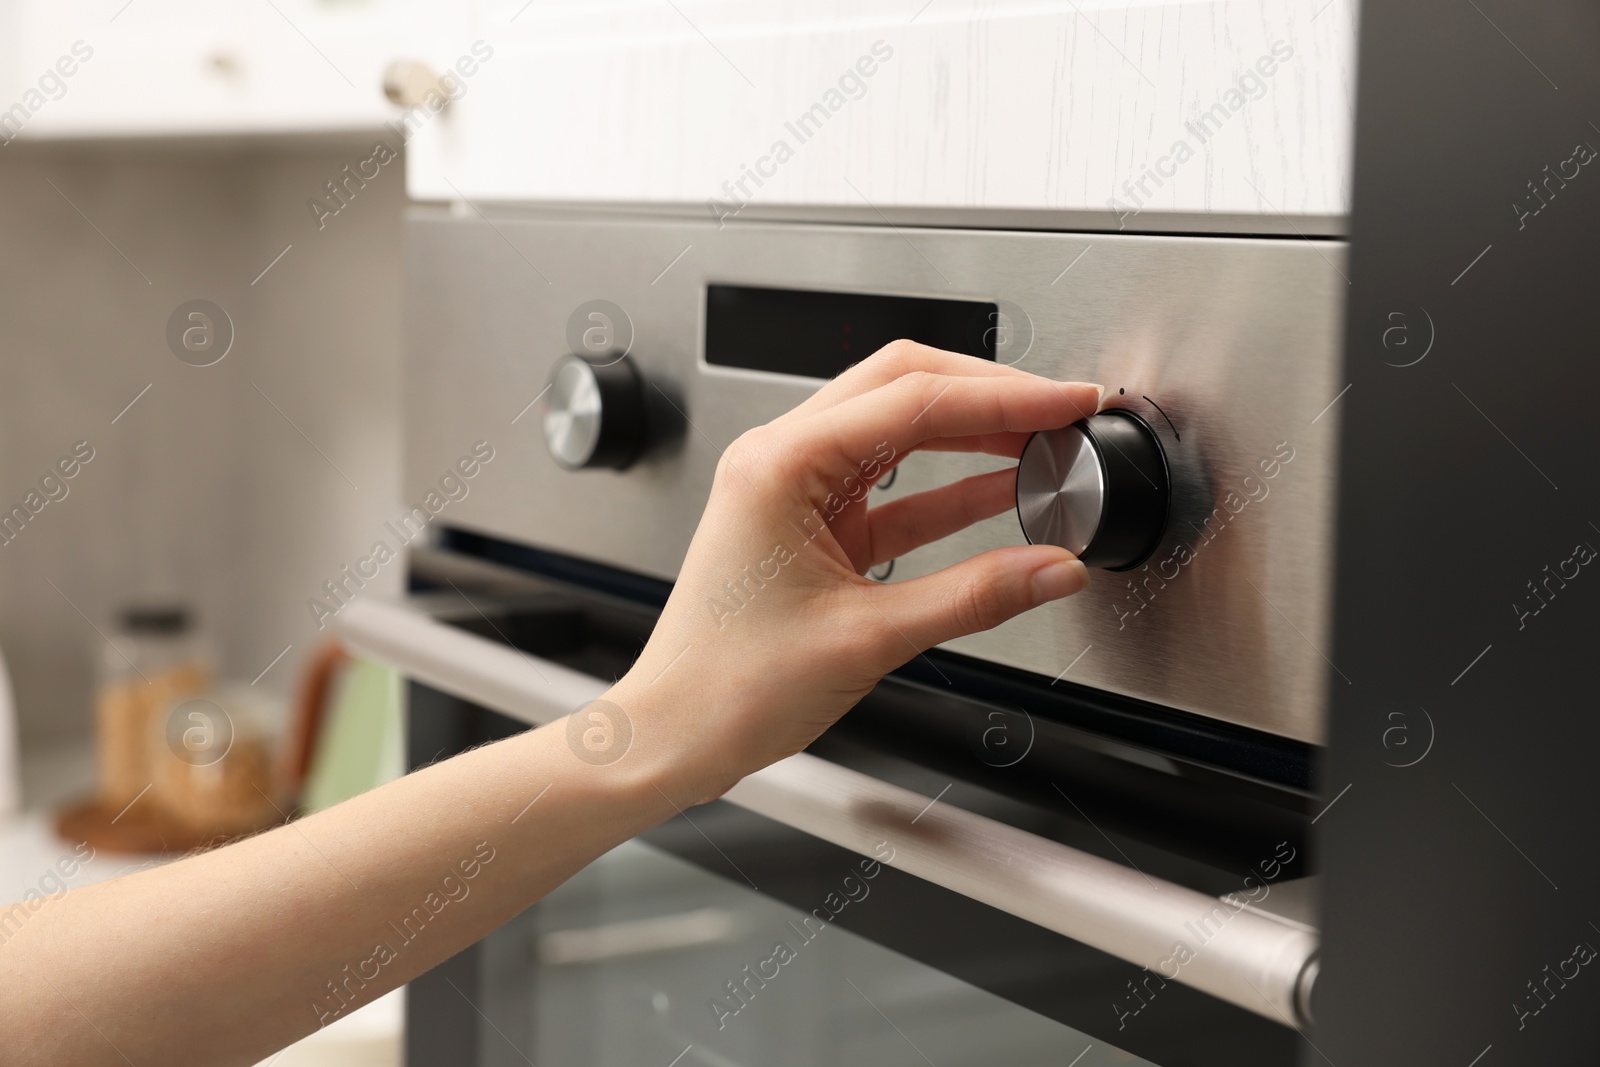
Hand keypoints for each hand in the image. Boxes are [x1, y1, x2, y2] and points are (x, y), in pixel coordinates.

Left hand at [608, 340, 1101, 802]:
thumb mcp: (867, 638)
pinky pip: (892, 488)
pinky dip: (948, 487)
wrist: (674, 736)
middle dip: (989, 397)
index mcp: (779, 464)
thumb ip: (973, 596)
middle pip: (904, 390)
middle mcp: (780, 461)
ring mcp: (793, 491)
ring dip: (971, 436)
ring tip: (1041, 445)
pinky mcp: (810, 526)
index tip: (1064, 402)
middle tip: (1059, 415)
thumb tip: (1053, 568)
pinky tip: (1001, 492)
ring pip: (899, 432)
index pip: (913, 400)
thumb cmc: (726, 688)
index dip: (1004, 397)